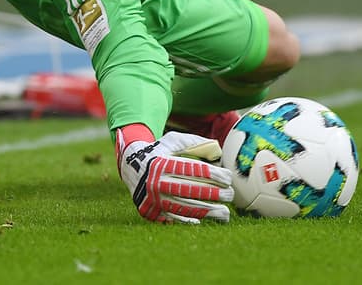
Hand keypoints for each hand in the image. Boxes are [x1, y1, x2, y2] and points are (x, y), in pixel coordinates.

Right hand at [116, 128, 233, 223]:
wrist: (130, 167)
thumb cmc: (159, 151)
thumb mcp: (172, 140)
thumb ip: (194, 141)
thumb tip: (218, 150)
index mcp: (162, 163)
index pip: (192, 170)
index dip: (213, 174)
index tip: (228, 177)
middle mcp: (156, 182)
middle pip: (191, 191)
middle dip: (214, 194)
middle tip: (231, 194)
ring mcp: (153, 199)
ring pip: (185, 208)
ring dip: (208, 212)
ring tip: (226, 213)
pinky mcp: (151, 212)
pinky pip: (173, 218)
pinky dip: (189, 220)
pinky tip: (203, 220)